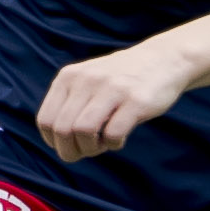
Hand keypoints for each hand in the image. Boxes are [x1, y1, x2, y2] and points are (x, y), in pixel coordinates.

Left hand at [37, 42, 203, 161]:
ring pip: (83, 131)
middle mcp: (87, 80)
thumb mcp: (87, 80)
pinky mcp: (136, 100)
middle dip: (71, 151)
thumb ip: (69, 103)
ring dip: (90, 148)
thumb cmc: (121, 78)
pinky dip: (113, 145)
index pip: (46, 120)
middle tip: (87, 151)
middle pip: (63, 130)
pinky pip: (113, 134)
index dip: (54, 142)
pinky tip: (119, 139)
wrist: (163, 59)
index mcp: (69, 77)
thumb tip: (58, 143)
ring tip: (102, 145)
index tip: (70, 145)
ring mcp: (112, 89)